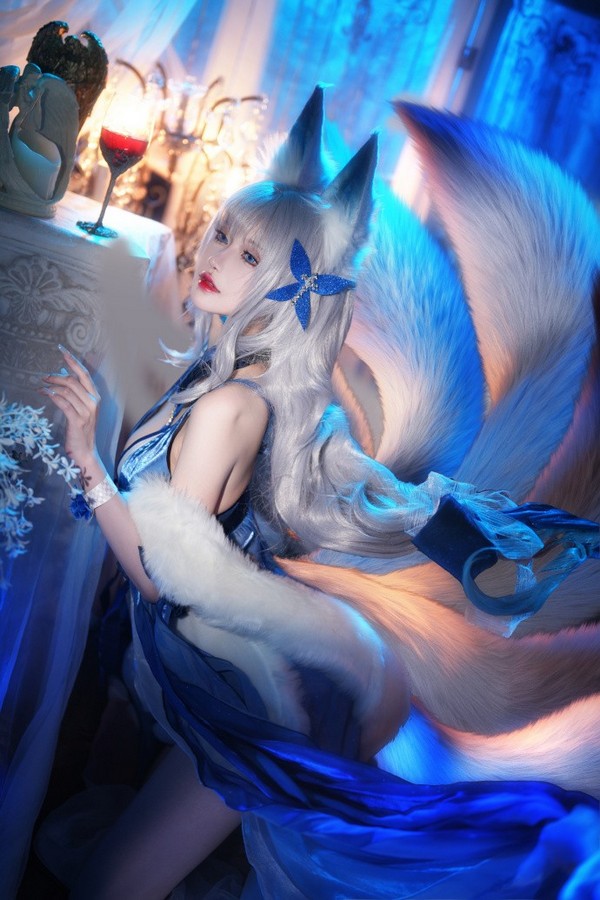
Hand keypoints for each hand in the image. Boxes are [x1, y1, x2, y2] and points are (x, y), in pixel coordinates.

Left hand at [41, 345, 100, 471]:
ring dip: (52, 387)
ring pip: (67, 391)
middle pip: (74, 381)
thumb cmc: (81, 429)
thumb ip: (75, 393)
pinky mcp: (78, 421)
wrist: (85, 451)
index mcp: (96, 397)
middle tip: (44, 376)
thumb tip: (63, 375)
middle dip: (57, 376)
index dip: (73, 362)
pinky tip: (45, 394)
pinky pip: (64, 403)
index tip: (62, 351)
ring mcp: (87, 412)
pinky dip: (53, 397)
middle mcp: (94, 402)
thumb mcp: (81, 408)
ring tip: (42, 387)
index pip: (85, 374)